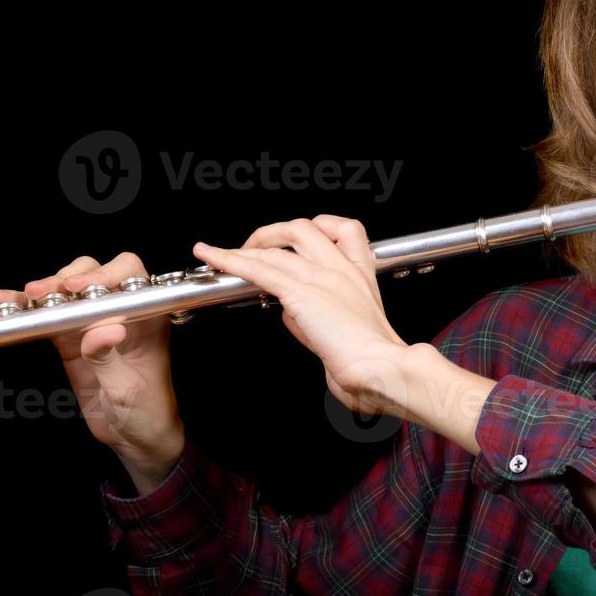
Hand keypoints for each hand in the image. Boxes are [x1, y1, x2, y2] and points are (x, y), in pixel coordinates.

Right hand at [0, 252, 183, 476]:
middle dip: (66, 278)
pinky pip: (45, 317)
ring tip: (17, 298)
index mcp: (145, 316)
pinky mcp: (68, 338)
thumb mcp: (128, 389)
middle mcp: (118, 312)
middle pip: (92, 274)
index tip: (78, 290)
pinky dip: (23, 309)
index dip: (103, 275)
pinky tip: (2, 303)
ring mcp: (91, 323)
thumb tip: (102, 330)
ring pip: (64, 291)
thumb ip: (110, 358)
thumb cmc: (146, 411)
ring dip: (40, 290)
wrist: (134, 437)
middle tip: (43, 294)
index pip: (128, 276)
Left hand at [192, 215, 409, 416]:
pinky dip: (230, 260)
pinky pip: (259, 269)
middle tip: (254, 248)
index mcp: (361, 275)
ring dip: (246, 247)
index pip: (344, 229)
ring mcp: (323, 277)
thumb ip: (317, 316)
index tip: (297, 239)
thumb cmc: (374, 361)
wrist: (383, 369)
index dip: (318, 227)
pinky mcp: (302, 293)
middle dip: (273, 233)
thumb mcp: (345, 332)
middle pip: (303, 227)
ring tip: (224, 255)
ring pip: (277, 246)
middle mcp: (343, 269)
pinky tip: (212, 256)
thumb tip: (290, 312)